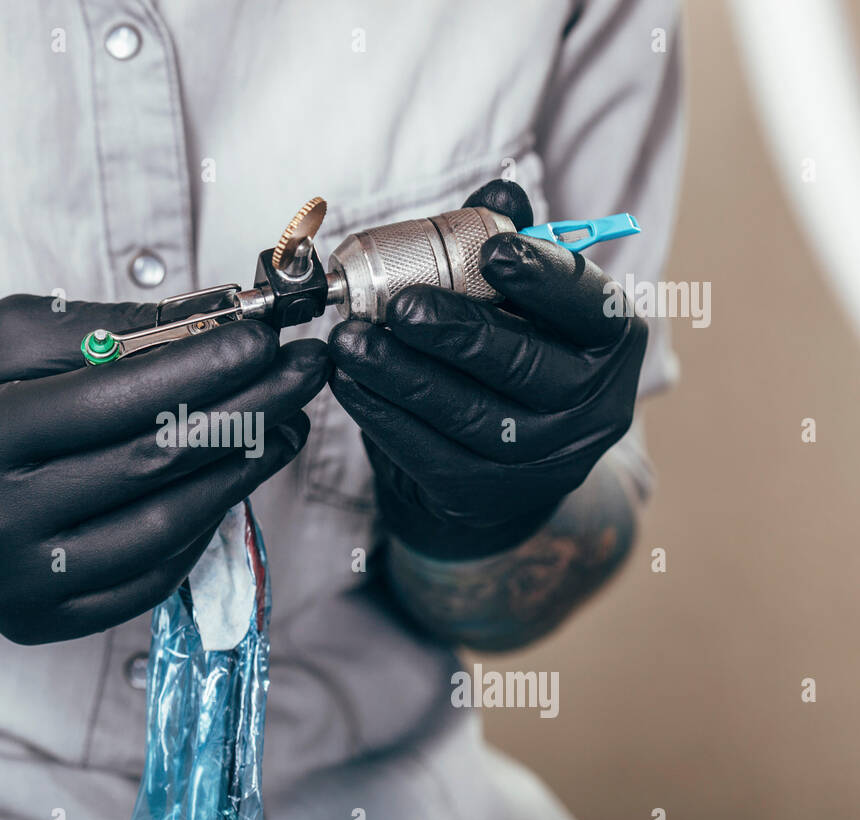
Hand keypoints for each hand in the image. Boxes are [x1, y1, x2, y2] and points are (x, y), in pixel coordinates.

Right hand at [0, 295, 327, 646]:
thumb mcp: (1, 336)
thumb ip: (104, 328)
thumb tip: (216, 315)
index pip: (113, 402)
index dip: (203, 367)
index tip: (267, 336)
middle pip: (151, 467)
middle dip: (245, 412)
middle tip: (303, 372)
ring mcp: (16, 586)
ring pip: (164, 530)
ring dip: (241, 472)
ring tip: (286, 423)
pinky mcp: (40, 621)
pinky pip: (149, 578)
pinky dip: (202, 526)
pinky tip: (232, 479)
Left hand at [327, 180, 647, 559]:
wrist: (501, 467)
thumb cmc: (512, 355)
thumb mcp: (526, 302)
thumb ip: (512, 242)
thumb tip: (499, 188)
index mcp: (611, 341)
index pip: (588, 304)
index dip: (543, 277)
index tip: (493, 250)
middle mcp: (591, 407)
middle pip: (522, 365)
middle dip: (456, 331)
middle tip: (398, 305)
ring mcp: (540, 461)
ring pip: (465, 413)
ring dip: (399, 374)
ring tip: (349, 340)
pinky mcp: (482, 494)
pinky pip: (425, 451)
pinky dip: (379, 413)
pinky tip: (345, 381)